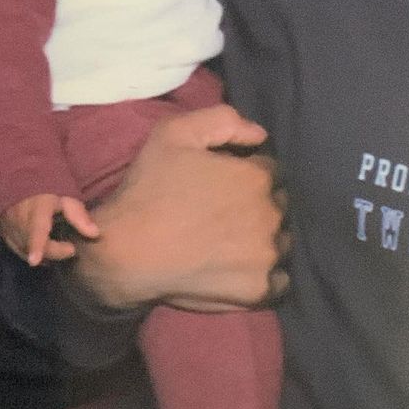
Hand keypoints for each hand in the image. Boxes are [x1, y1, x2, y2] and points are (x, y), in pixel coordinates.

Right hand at [0, 193, 101, 266]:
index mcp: (36, 208)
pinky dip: (29, 252)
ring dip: (41, 255)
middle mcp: (19, 218)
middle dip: (53, 252)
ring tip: (57, 250)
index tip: (35, 261)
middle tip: (70, 249)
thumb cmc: (47, 186)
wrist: (19, 175)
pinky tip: (41, 253)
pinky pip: (15, 248)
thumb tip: (95, 234)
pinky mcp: (2, 230)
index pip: (36, 230)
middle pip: (32, 245)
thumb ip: (79, 215)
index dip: (35, 246)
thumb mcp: (67, 195)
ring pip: (23, 249)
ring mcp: (8, 225)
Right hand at [71, 104, 287, 311]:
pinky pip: (280, 280)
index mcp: (257, 176)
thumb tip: (259, 135)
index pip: (270, 171)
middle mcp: (271, 214)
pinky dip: (265, 274)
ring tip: (231, 243)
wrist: (126, 252)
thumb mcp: (174, 133)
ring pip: (281, 241)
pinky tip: (238, 269)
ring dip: (265, 239)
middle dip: (258, 206)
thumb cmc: (148, 189)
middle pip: (279, 206)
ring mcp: (268, 254)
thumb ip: (223, 120)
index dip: (246, 175)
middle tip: (224, 215)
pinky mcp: (260, 288)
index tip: (223, 186)